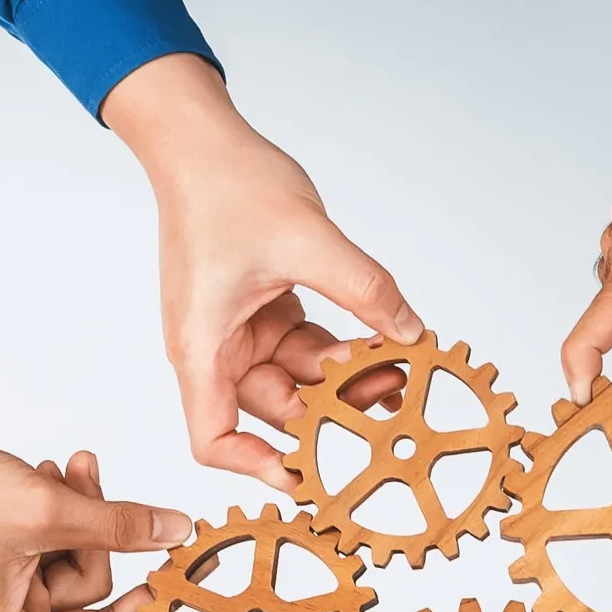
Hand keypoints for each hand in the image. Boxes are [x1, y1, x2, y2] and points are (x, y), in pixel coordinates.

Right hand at [0, 418, 195, 611]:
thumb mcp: (44, 507)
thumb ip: (118, 526)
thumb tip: (177, 533)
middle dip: (114, 561)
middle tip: (149, 522)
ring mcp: (10, 606)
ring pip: (87, 582)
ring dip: (88, 525)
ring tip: (71, 472)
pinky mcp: (11, 577)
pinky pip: (64, 559)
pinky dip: (69, 521)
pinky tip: (58, 476)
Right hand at [103, 55, 421, 489]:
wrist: (199, 136)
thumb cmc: (222, 183)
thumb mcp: (307, 238)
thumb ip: (366, 290)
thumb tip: (412, 332)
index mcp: (204, 345)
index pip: (214, 437)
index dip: (257, 467)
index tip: (308, 476)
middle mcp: (216, 349)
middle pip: (274, 411)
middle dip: (332, 414)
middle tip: (391, 407)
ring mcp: (239, 332)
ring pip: (299, 380)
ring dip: (346, 380)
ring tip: (400, 372)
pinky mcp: (261, 313)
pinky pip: (306, 348)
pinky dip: (342, 350)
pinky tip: (385, 344)